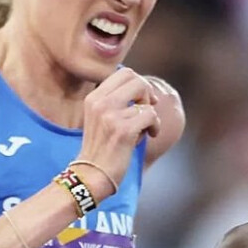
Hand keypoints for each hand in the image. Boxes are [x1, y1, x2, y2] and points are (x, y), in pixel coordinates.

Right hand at [74, 68, 161, 187]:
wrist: (92, 174)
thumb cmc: (102, 147)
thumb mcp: (101, 117)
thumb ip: (115, 100)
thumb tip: (143, 87)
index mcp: (94, 97)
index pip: (124, 72)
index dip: (138, 84)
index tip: (141, 100)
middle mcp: (100, 102)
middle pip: (136, 80)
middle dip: (147, 94)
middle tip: (147, 111)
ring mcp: (111, 115)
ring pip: (146, 101)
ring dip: (151, 116)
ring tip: (145, 129)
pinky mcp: (123, 130)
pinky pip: (150, 116)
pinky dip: (155, 126)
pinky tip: (150, 135)